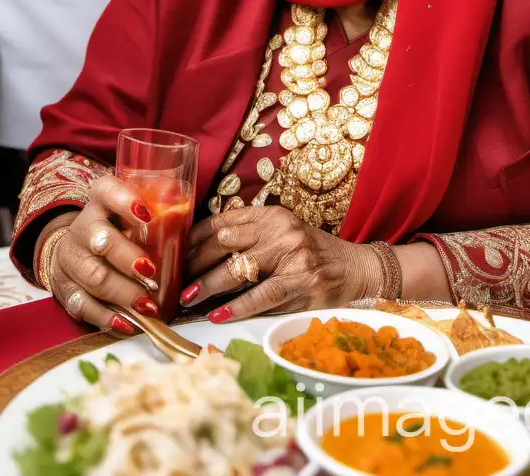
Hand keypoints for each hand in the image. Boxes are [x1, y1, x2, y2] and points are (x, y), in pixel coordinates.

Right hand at [42, 175, 160, 332]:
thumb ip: (157, 214)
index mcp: (101, 201)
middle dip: (128, 259)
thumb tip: (188, 214)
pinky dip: (106, 317)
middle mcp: (82, 227)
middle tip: (152, 273)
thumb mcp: (131, 214)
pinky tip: (127, 322)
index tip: (147, 215)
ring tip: (147, 304)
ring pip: (94, 276)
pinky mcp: (63, 287)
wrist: (74, 249)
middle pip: (101, 241)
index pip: (106, 191)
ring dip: (124, 293)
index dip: (125, 201)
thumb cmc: (117, 230)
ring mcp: (70, 258)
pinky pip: (82, 305)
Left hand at [184, 207, 380, 321]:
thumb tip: (198, 259)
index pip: (222, 222)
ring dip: (208, 286)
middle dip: (193, 264)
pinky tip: (218, 315)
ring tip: (188, 299)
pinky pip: (262, 295)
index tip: (174, 255)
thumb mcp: (282, 236)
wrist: (355, 268)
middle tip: (174, 282)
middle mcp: (281, 230)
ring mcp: (293, 254)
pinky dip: (236, 307)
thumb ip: (249, 241)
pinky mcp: (302, 280)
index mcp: (271, 215)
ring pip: (238, 269)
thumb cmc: (311, 255)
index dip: (192, 240)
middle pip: (224, 243)